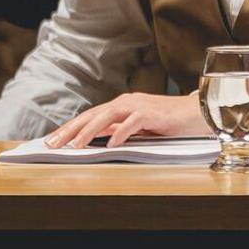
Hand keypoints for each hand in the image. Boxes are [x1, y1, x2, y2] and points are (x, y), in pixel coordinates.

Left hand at [44, 91, 208, 147]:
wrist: (195, 113)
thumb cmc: (167, 122)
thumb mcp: (137, 128)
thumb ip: (119, 130)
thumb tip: (98, 139)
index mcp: (120, 106)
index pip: (89, 116)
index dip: (69, 128)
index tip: (53, 140)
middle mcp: (125, 102)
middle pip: (92, 115)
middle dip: (71, 130)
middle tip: (53, 144)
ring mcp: (138, 106)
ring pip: (107, 116)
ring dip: (89, 131)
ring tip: (75, 145)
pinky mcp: (152, 113)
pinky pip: (133, 123)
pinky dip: (121, 132)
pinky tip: (112, 143)